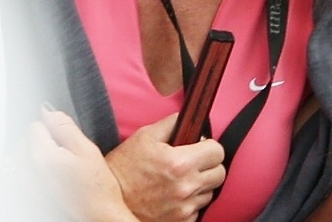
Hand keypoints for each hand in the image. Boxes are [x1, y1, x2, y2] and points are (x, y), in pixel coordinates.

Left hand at [29, 109, 140, 221]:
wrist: (99, 216)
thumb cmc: (98, 188)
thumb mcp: (87, 150)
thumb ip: (64, 127)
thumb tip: (47, 110)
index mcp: (42, 156)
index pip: (36, 125)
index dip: (53, 130)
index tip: (66, 142)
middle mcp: (28, 170)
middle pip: (26, 139)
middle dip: (43, 140)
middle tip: (66, 154)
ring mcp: (26, 183)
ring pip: (23, 154)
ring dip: (37, 153)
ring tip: (59, 166)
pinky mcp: (29, 192)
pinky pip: (22, 171)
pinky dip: (32, 168)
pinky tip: (50, 175)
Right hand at [101, 113, 224, 221]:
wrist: (111, 200)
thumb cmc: (124, 167)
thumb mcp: (144, 136)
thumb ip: (171, 124)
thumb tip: (189, 119)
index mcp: (179, 163)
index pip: (217, 152)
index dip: (209, 146)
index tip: (201, 147)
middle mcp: (186, 187)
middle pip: (220, 173)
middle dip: (209, 165)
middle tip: (193, 162)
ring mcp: (185, 207)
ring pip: (210, 192)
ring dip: (200, 184)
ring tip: (179, 179)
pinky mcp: (182, 221)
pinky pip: (198, 209)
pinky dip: (190, 201)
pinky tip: (174, 194)